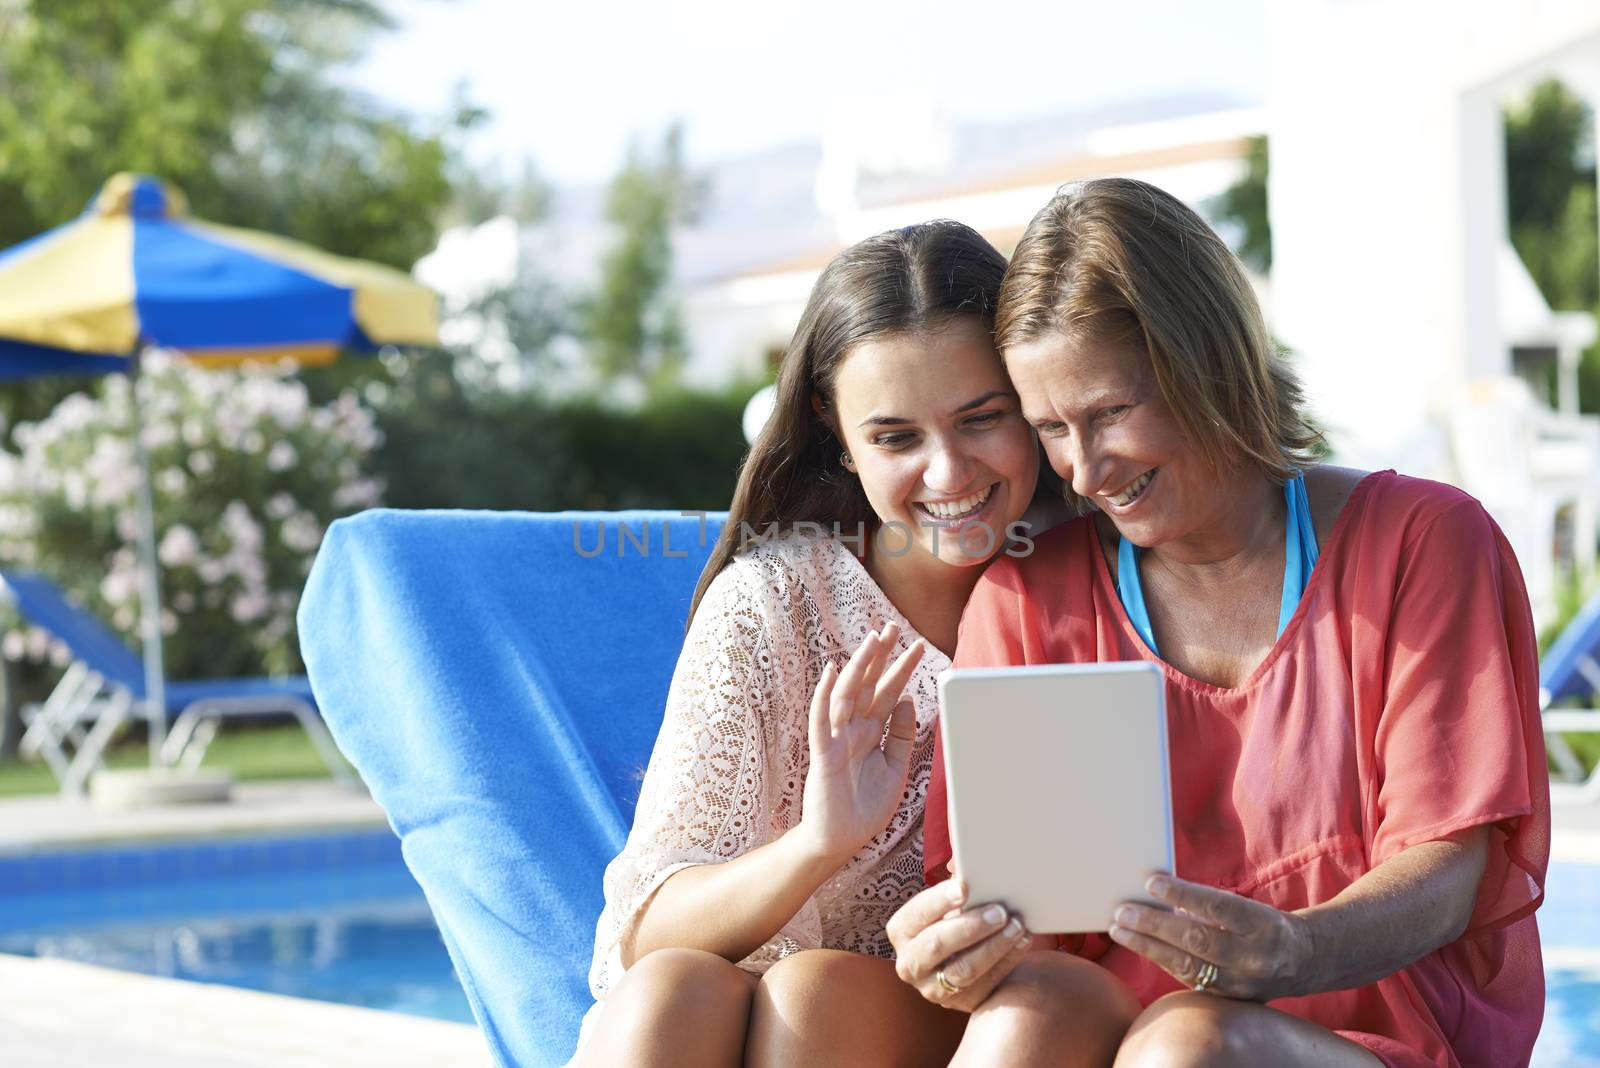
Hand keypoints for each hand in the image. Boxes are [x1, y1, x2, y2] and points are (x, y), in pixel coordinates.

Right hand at [796, 623, 924, 863]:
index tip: (917, 645)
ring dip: (859, 666)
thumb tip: (907, 700)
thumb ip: (900, 735)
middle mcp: (854, 729)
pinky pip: (821, 721)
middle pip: (868, 684)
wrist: (841, 840)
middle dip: (880, 656)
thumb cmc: (866, 807)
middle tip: (893, 627)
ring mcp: (837, 739)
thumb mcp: (895, 768)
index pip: (888, 692)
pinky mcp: (823, 754)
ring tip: (872, 640)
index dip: (902, 669)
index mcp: (872, 732)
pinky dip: (824, 696)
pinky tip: (831, 672)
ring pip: (847, 694)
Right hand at [887, 878, 1032, 1011]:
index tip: (965, 886)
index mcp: (901, 931)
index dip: (939, 900)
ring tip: (1016, 925)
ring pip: (964, 969)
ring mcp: (933, 989)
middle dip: (970, 926)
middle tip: (1000, 910)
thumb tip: (964, 862)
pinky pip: (987, 985)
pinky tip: (1023, 941)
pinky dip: (1007, 961)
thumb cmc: (958, 919)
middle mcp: (910, 963)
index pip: (916, 914)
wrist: (973, 956)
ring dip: (994, 945)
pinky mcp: (962, 1004)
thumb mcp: (951, 903)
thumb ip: (955, 884)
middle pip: (936, 945)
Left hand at [1107, 875, 1313, 1000]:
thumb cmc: (1263, 924)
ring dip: (1147, 946)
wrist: (1301, 961)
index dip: (1183, 895)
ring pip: (1187, 966)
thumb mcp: (1247, 908)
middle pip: (1197, 940)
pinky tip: (1140, 946)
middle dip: (1154, 925)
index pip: (1217, 907)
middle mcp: (1254, 958)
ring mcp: (1241, 984)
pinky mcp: (1228, 1000)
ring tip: (1120, 929)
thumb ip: (1208, 905)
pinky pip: (1188, 980)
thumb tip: (1159, 896)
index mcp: (1262, 925)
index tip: (1151, 883)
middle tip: (1122, 911)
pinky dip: (1162, 960)